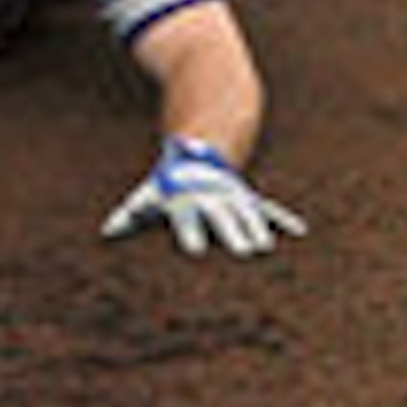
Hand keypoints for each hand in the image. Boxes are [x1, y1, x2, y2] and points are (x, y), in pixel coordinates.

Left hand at [99, 137, 307, 256]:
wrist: (196, 152)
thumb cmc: (167, 184)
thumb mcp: (148, 195)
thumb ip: (131, 214)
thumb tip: (106, 232)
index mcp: (184, 199)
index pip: (187, 220)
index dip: (190, 234)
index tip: (194, 252)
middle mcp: (210, 198)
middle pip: (221, 218)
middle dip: (231, 234)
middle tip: (241, 254)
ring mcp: (232, 196)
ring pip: (247, 213)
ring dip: (256, 230)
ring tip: (264, 250)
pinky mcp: (247, 196)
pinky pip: (267, 208)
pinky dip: (282, 218)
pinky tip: (299, 232)